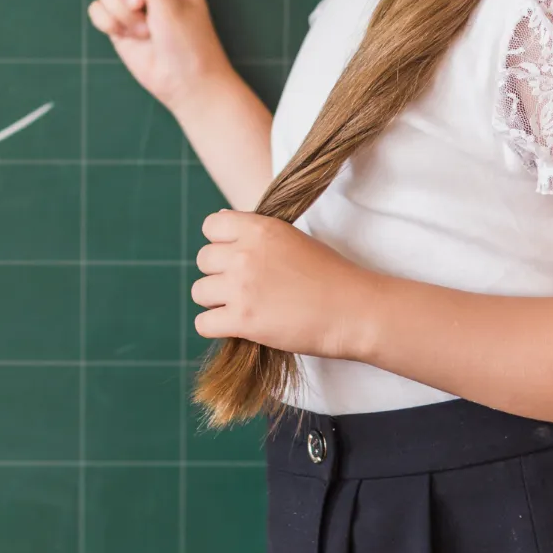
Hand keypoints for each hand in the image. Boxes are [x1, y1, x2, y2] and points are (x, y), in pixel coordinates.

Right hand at [89, 0, 235, 112]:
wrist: (184, 83)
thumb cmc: (189, 43)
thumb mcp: (171, 4)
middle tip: (142, 7)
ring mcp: (131, 0)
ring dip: (120, 12)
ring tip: (144, 29)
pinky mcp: (117, 21)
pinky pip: (95, 9)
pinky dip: (109, 24)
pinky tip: (130, 37)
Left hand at [192, 208, 373, 361]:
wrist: (353, 310)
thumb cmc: (331, 275)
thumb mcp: (292, 239)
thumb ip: (258, 235)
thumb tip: (223, 225)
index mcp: (259, 228)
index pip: (211, 225)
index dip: (220, 242)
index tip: (235, 256)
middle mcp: (244, 253)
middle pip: (203, 259)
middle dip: (218, 273)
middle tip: (242, 287)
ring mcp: (241, 287)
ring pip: (199, 292)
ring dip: (216, 301)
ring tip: (241, 307)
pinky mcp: (242, 320)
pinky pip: (203, 323)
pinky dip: (216, 327)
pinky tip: (236, 326)